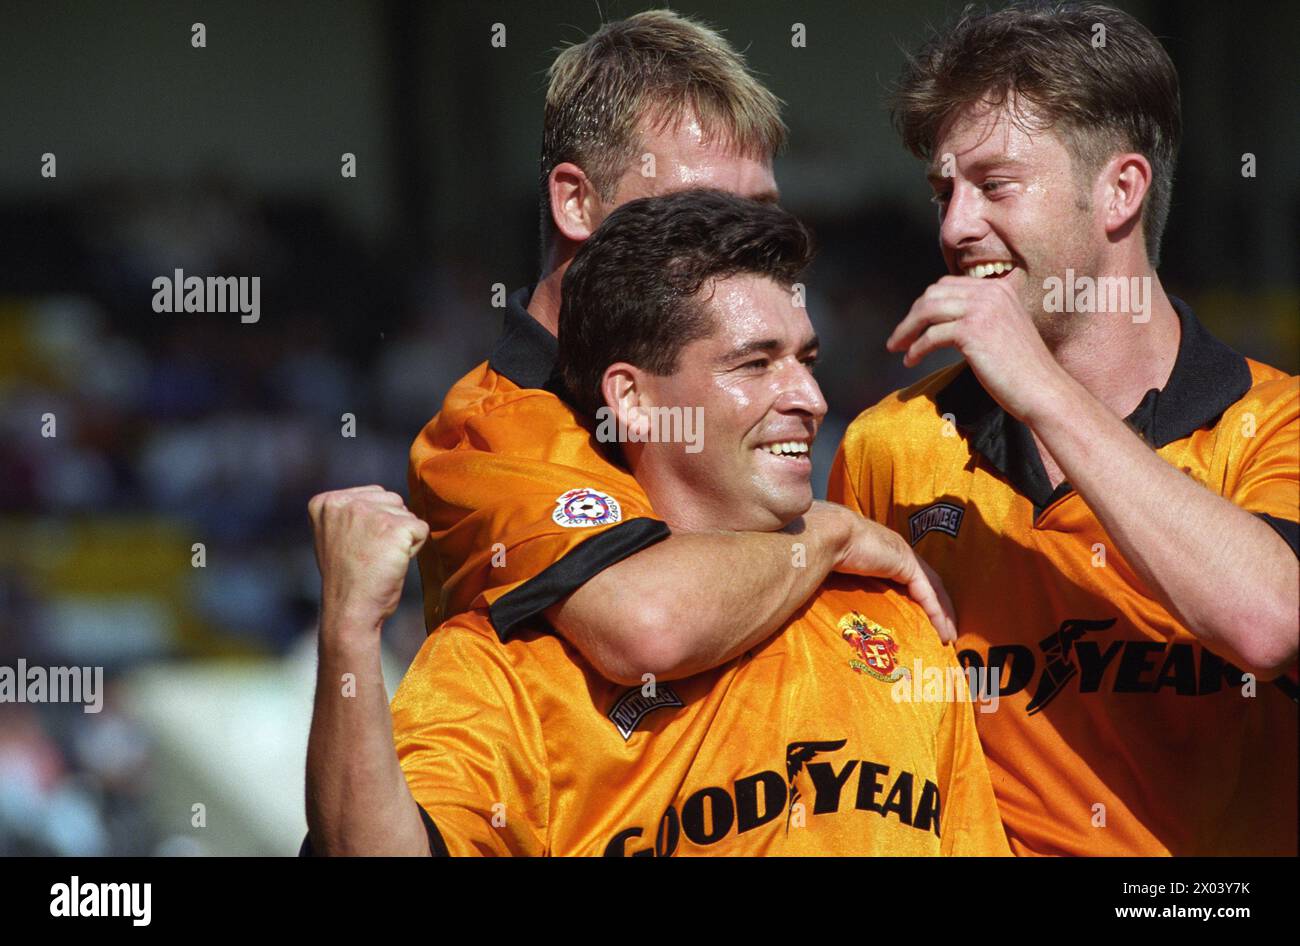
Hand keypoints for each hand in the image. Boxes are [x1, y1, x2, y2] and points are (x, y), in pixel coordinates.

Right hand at [307, 485, 428, 632]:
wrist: (349, 611)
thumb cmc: (348, 579)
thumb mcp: (337, 536)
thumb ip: (353, 513)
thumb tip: (389, 501)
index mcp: (325, 502)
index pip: (374, 495)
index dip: (374, 524)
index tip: (355, 548)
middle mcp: (345, 502)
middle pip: (392, 500)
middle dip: (390, 527)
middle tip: (370, 556)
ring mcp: (369, 513)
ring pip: (407, 514)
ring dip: (402, 538)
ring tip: (380, 560)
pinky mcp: (393, 527)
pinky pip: (421, 529)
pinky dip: (414, 549)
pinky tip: (393, 563)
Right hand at [821, 504, 957, 642]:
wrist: (827, 532)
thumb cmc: (823, 549)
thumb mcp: (836, 569)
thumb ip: (843, 580)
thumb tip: (825, 599)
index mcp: (881, 551)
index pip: (908, 578)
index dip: (919, 599)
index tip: (922, 622)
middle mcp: (897, 551)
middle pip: (926, 584)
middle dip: (938, 609)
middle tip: (944, 633)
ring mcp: (904, 556)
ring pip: (932, 589)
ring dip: (943, 614)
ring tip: (948, 637)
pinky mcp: (908, 564)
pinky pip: (928, 594)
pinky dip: (937, 613)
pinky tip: (943, 632)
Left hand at [887, 275, 1065, 422]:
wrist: (1042, 390)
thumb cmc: (1022, 369)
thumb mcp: (1002, 330)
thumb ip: (979, 317)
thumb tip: (942, 322)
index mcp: (998, 289)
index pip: (947, 285)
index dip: (925, 303)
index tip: (914, 323)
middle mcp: (990, 293)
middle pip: (933, 294)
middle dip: (912, 315)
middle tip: (899, 337)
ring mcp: (982, 309)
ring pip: (927, 311)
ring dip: (907, 330)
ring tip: (897, 348)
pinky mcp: (972, 331)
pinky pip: (931, 336)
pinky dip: (916, 349)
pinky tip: (911, 361)